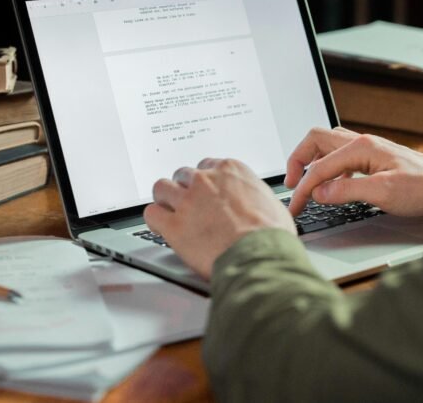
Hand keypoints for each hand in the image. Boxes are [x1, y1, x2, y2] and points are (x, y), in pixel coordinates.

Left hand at [145, 158, 296, 279]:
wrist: (259, 256)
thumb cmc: (270, 234)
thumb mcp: (271, 202)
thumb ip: (254, 195)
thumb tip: (255, 202)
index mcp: (231, 171)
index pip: (207, 166)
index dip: (205, 181)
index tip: (205, 191)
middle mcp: (206, 181)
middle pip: (183, 175)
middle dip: (185, 189)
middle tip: (188, 203)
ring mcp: (187, 201)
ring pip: (162, 188)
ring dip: (165, 199)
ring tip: (169, 211)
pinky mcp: (174, 225)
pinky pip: (151, 214)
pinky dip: (155, 220)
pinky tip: (160, 226)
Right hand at [285, 127, 422, 218]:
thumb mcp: (382, 193)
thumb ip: (346, 191)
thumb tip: (319, 192)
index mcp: (362, 147)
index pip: (319, 166)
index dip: (302, 188)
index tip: (295, 207)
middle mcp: (363, 143)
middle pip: (317, 141)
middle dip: (298, 160)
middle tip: (291, 185)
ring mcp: (370, 150)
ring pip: (329, 146)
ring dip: (313, 161)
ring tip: (305, 182)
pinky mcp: (376, 161)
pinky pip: (342, 157)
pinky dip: (329, 168)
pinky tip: (332, 185)